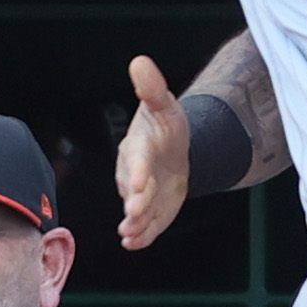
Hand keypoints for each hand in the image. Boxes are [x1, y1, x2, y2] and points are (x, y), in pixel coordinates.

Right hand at [115, 55, 189, 250]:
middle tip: (135, 215)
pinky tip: (134, 244)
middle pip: (132, 190)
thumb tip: (140, 61)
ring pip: (135, 212)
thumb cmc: (166, 126)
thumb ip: (152, 89)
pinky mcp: (151, 210)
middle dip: (134, 203)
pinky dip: (140, 236)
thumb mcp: (165, 105)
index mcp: (138, 147)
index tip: (141, 181)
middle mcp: (135, 173)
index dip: (137, 170)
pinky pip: (144, 225)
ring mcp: (142, 194)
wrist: (175, 150)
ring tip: (131, 235)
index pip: (136, 159)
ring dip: (134, 224)